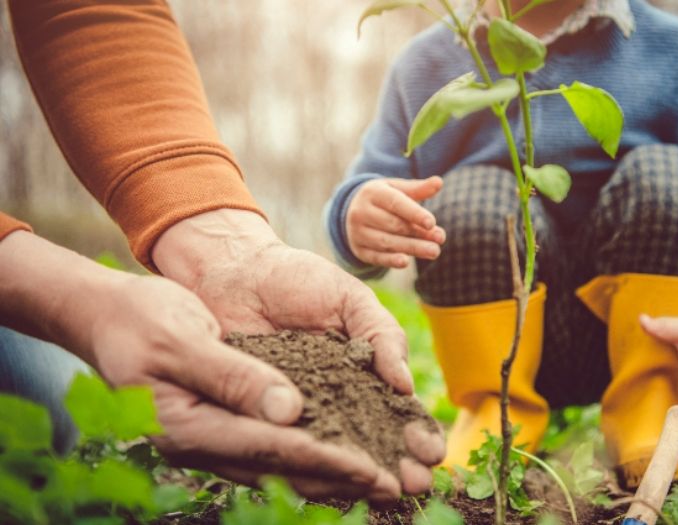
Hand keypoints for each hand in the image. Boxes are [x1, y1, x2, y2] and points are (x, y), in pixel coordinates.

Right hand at [0, 231, 411, 501]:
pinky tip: (341, 457)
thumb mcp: (182, 339)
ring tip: (378, 484)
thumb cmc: (140, 320)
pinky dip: (310, 455)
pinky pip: (272, 449)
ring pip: (281, 466)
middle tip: (393, 490)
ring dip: (332, 476)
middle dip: (341, 480)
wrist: (108, 317)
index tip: (374, 471)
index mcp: (189, 428)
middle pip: (283, 469)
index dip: (328, 460)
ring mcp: (210, 439)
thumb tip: (289, 412)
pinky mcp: (221, 426)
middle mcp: (202, 444)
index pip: (272, 449)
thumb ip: (233, 376)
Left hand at [152, 209, 444, 495]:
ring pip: (333, 452)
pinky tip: (325, 479)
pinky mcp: (260, 417)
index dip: (416, 432)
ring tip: (382, 492)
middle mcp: (334, 399)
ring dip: (359, 474)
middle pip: (371, 441)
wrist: (235, 271)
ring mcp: (297, 412)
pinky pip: (284, 445)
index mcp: (363, 372)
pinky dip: (305, 464)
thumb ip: (382, 335)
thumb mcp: (349, 299)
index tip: (432, 451)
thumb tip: (405, 386)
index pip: (396, 410)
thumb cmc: (297, 279)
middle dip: (396, 464)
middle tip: (414, 483)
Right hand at [346, 176, 445, 267]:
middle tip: (440, 239)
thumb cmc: (383, 198)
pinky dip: (390, 260)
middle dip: (418, 233)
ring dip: (412, 248)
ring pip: (386, 242)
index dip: (414, 213)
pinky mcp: (359, 250)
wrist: (352, 211)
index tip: (432, 223)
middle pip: (393, 225)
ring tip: (434, 251)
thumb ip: (418, 188)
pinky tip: (405, 262)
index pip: (395, 203)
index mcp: (373, 193)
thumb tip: (439, 182)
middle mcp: (361, 212)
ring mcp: (358, 232)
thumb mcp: (397, 189)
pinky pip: (376, 257)